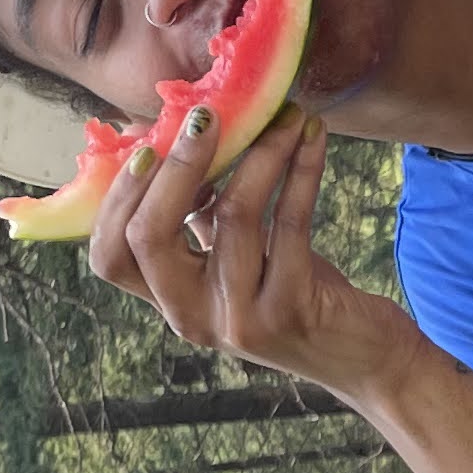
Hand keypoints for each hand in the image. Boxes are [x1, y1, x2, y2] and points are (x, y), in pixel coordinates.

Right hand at [85, 107, 417, 400]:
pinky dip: (301, 171)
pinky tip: (313, 138)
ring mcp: (239, 320)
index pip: (111, 256)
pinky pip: (288, 223)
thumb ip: (197, 216)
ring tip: (286, 115)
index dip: (118, 197)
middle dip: (176, 165)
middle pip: (148, 237)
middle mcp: (192, 319)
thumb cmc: (295, 294)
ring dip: (261, 152)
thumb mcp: (236, 260)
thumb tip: (168, 136)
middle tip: (209, 114)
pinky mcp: (290, 311)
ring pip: (232, 216)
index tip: (149, 143)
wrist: (361, 358)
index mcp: (170, 303)